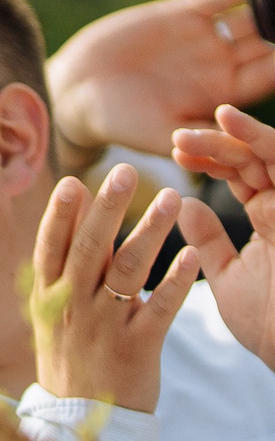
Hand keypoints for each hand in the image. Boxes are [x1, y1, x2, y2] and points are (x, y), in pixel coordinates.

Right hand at [28, 163, 195, 411]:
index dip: (60, 217)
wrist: (82, 421)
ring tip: (173, 198)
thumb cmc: (71, 357)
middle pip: (90, 251)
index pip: (51, 250)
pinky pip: (160, 309)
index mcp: (49, 299)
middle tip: (126, 172)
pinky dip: (177, 282)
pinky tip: (192, 256)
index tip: (73, 182)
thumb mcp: (53, 315)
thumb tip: (74, 208)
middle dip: (107, 210)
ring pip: (128, 272)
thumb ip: (66, 264)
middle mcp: (72, 309)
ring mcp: (104, 328)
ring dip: (150, 232)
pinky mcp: (137, 347)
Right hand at [47, 0, 274, 169]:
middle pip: (269, 41)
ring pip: (254, 16)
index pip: (271, 74)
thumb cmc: (118, 124)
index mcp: (222, 96)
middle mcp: (219, 65)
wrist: (75, 94)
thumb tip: (246, 146)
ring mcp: (204, 38)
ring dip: (274, 5)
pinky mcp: (183, 14)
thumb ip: (205, 137)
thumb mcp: (163, 135)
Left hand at [173, 106, 274, 366]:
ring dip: (242, 135)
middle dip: (220, 142)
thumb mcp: (230, 275)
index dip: (211, 158)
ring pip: (272, 154)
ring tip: (213, 118)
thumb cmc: (267, 322)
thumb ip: (209, 240)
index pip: (240, 175)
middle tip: (180, 135)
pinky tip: (235, 127)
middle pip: (253, 159)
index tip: (175, 150)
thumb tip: (184, 205)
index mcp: (269, 217)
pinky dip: (262, 142)